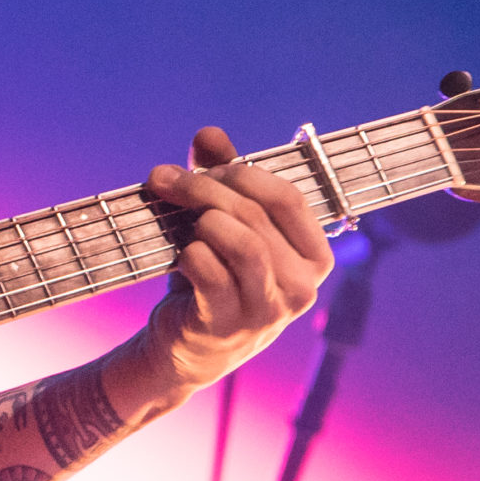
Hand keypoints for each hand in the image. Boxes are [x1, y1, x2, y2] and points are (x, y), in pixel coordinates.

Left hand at [133, 127, 332, 402]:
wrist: (188, 346)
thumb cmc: (215, 275)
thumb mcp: (223, 223)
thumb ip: (221, 176)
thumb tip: (210, 134)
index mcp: (314, 256)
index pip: (288, 197)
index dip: (242, 172)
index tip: (203, 168)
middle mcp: (301, 286)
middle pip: (256, 215)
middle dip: (204, 188)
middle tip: (165, 180)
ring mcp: (268, 310)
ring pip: (241, 242)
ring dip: (201, 221)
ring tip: (181, 224)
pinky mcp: (229, 325)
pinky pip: (209, 271)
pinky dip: (189, 253)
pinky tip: (182, 258)